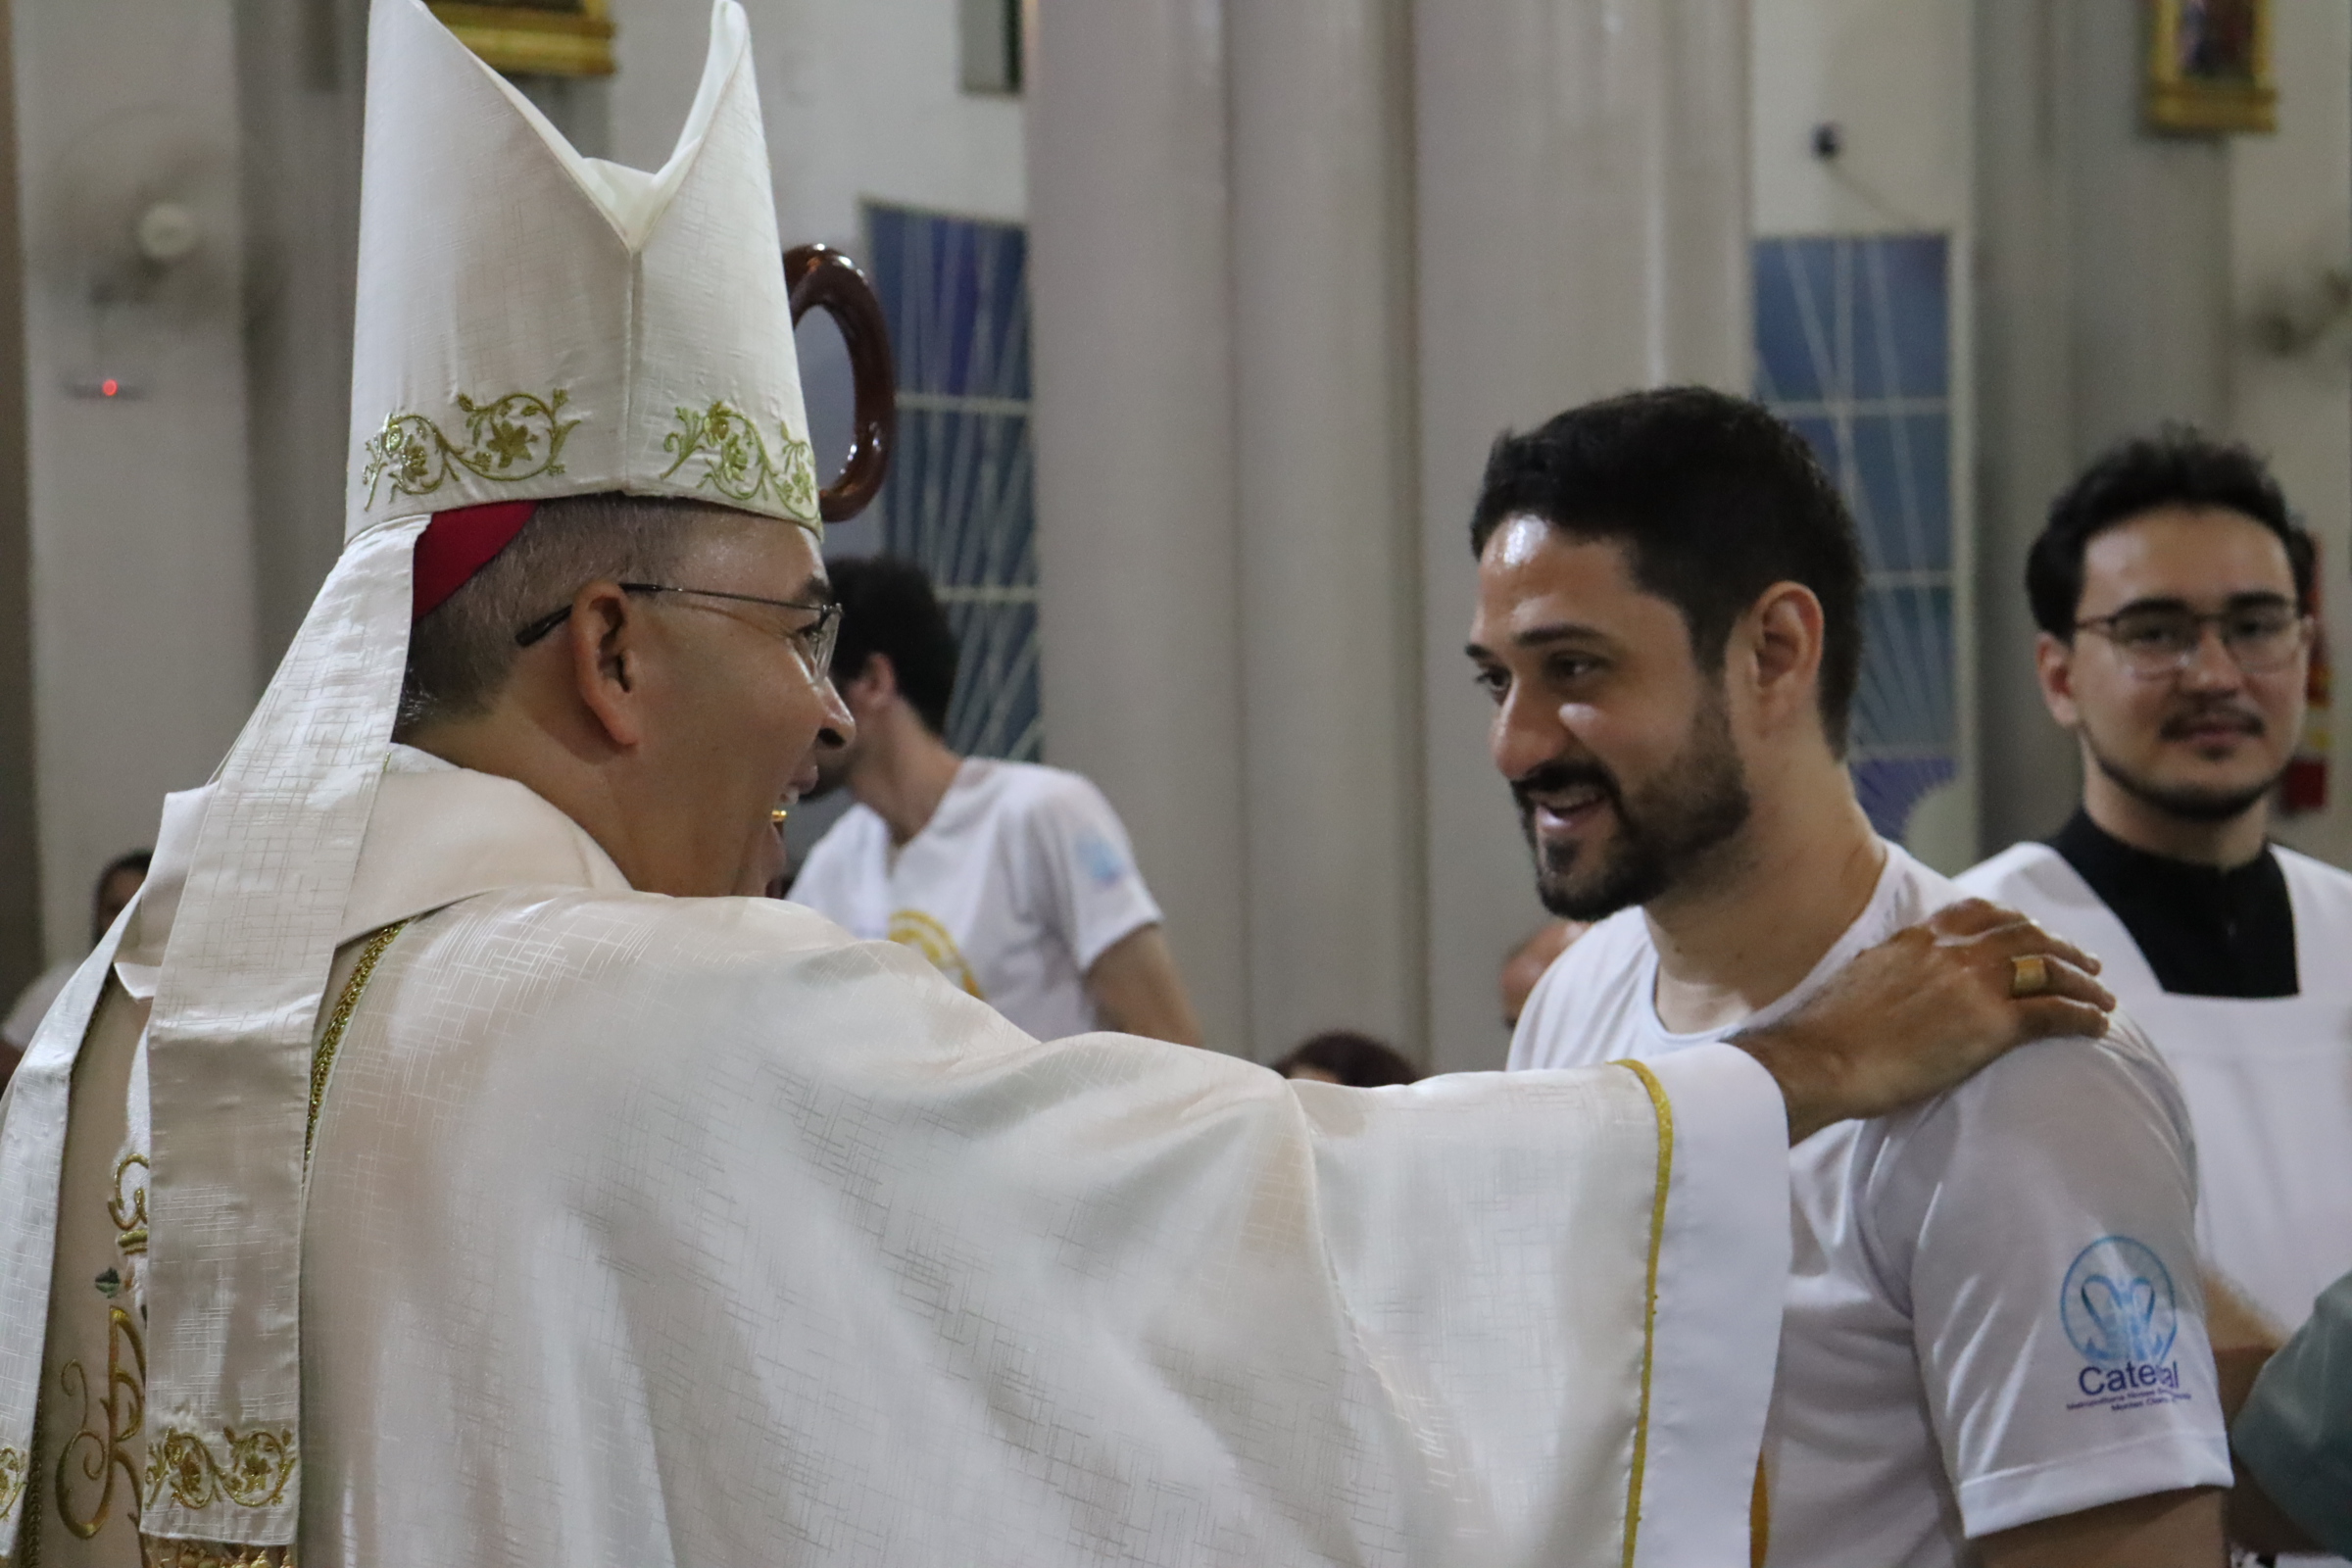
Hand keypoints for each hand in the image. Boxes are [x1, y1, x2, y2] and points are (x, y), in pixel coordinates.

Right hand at [1732, 899, 2113, 1142]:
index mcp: (1918, 938)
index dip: (2016, 921)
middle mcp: (1952, 952)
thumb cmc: (1826, 1033)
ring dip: (2083, 982)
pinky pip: (2054, 1013)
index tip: (2033, 932)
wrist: (1819, 1058)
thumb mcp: (1860, 978)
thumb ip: (1889, 967)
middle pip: (2025, 937)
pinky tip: (2099, 1026)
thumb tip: (1891, 974)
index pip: (1980, 914)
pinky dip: (2083, 1016)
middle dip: (2062, 948)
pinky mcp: (1991, 1025)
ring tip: (2102, 997)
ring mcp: (1975, 985)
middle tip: (2085, 964)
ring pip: (2048, 970)